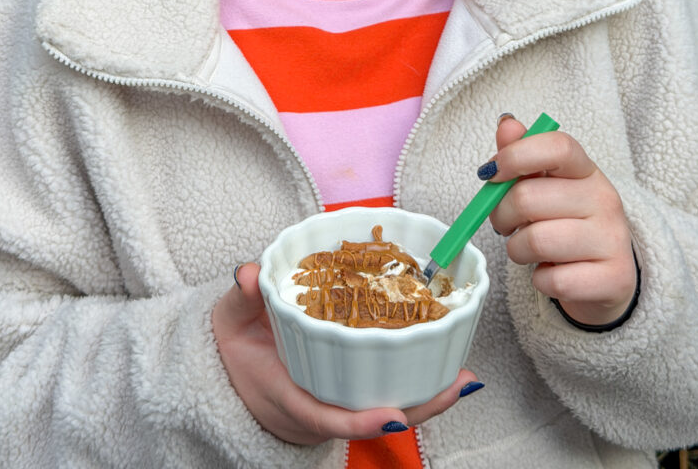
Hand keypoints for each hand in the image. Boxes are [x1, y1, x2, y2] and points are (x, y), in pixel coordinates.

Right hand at [212, 263, 478, 444]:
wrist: (231, 373)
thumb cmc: (236, 347)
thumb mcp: (231, 321)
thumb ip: (241, 297)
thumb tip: (249, 275)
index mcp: (289, 395)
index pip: (326, 416)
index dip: (360, 422)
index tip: (393, 417)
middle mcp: (320, 403)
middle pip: (374, 418)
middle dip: (419, 407)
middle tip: (458, 385)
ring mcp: (337, 399)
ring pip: (388, 406)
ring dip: (428, 397)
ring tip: (466, 379)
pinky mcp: (349, 387)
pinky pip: (387, 390)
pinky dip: (418, 383)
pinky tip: (449, 366)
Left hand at [485, 116, 636, 325]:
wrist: (607, 275)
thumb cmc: (566, 222)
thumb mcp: (545, 185)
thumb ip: (522, 154)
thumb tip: (507, 124)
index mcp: (586, 170)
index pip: (557, 146)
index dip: (516, 155)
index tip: (492, 173)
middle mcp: (604, 199)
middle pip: (529, 198)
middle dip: (501, 214)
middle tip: (506, 223)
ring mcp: (613, 240)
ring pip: (536, 241)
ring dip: (518, 250)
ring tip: (528, 249)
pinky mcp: (615, 279)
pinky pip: (553, 281)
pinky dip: (540, 281)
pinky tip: (552, 273)